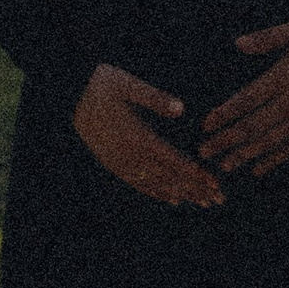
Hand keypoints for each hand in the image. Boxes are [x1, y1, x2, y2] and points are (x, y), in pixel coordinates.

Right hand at [73, 63, 224, 209]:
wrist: (71, 95)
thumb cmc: (103, 85)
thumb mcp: (130, 85)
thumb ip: (156, 98)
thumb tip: (181, 109)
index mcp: (137, 137)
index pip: (172, 161)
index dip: (195, 174)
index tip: (214, 183)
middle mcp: (129, 155)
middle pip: (168, 177)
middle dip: (195, 189)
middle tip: (218, 200)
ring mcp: (120, 162)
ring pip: (155, 184)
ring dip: (181, 193)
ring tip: (202, 202)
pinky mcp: (113, 163)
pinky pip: (138, 183)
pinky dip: (157, 192)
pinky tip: (172, 199)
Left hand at [198, 7, 288, 176]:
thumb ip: (269, 38)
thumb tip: (238, 44)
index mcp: (286, 74)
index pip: (247, 99)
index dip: (224, 114)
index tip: (205, 124)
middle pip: (253, 125)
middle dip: (226, 140)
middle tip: (203, 153)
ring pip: (271, 141)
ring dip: (244, 155)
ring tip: (223, 166)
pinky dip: (274, 159)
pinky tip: (258, 169)